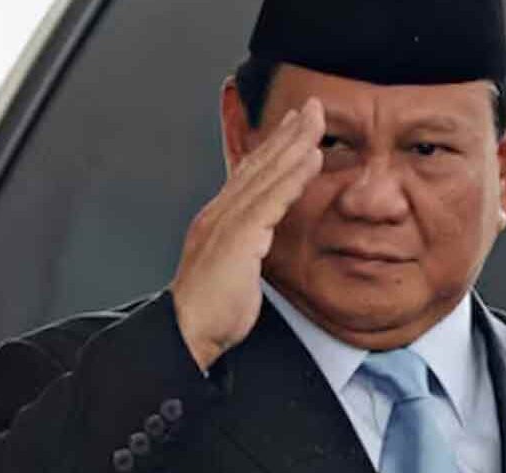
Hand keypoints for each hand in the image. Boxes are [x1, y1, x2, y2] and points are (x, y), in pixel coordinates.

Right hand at [170, 98, 324, 370]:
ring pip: (266, 173)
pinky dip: (293, 175)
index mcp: (219, 220)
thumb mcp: (234, 271)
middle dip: (287, 132)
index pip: (250, 175)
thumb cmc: (211, 312)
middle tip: (312, 107)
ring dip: (295, 142)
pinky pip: (272, 198)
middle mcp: (220, 213)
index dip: (274, 147)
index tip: (295, 127)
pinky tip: (312, 157)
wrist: (188, 332)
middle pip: (258, 163)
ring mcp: (227, 222)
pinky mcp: (237, 237)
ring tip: (317, 119)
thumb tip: (259, 245)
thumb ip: (247, 249)